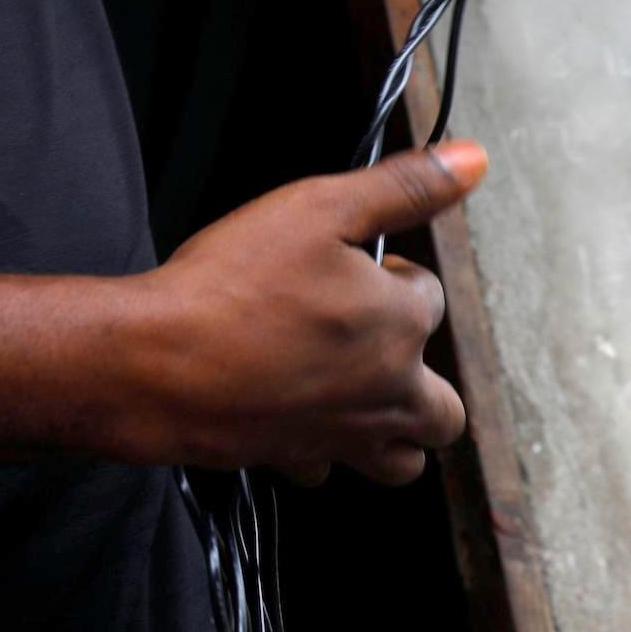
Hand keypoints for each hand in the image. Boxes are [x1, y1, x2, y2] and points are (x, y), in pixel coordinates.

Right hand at [134, 143, 484, 486]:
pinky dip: (320, 449)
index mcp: (399, 326)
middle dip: (425, 376)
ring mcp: (341, 436)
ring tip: (358, 393)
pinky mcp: (293, 460)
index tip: (355, 266)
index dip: (394, 275)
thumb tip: (472, 163)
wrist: (159, 365)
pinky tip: (293, 414)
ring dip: (395, 432)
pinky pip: (325, 468)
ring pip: (402, 460)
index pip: (432, 298)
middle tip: (376, 341)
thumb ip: (402, 188)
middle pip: (446, 409)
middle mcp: (385, 392)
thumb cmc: (230, 288)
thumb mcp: (318, 207)